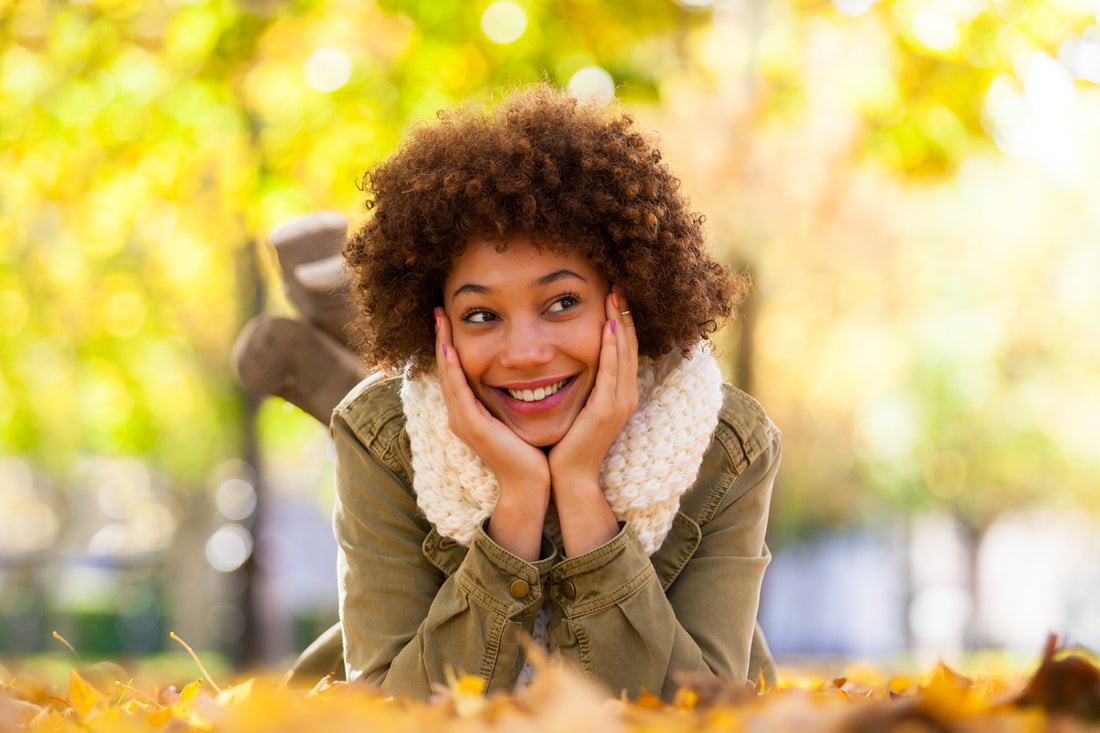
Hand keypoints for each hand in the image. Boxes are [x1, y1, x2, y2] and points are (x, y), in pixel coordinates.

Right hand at [435, 308, 549, 559]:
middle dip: (441, 338)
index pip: (456, 371)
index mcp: (471, 412)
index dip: (451, 345)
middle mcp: (460, 415)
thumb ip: (513, 398)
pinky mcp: (471, 427)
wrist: (530, 485)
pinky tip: (451, 349)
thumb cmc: (529, 453)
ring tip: (440, 319)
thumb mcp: (517, 418)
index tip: (451, 318)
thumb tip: (526, 374)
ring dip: (442, 346)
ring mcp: (462, 421)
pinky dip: (453, 369)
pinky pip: (458, 392)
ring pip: (447, 376)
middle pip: (446, 369)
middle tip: (439, 310)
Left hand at [548, 289, 638, 554]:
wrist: (568, 477)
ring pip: (624, 353)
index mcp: (618, 393)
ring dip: (620, 322)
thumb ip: (580, 383)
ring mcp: (619, 402)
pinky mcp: (607, 410)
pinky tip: (608, 326)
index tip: (614, 294)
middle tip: (619, 285)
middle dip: (624, 313)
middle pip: (628, 345)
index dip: (621, 320)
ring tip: (616, 295)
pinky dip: (612, 347)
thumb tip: (565, 358)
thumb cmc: (567, 442)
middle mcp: (625, 394)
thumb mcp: (577, 404)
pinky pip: (612, 371)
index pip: (623, 348)